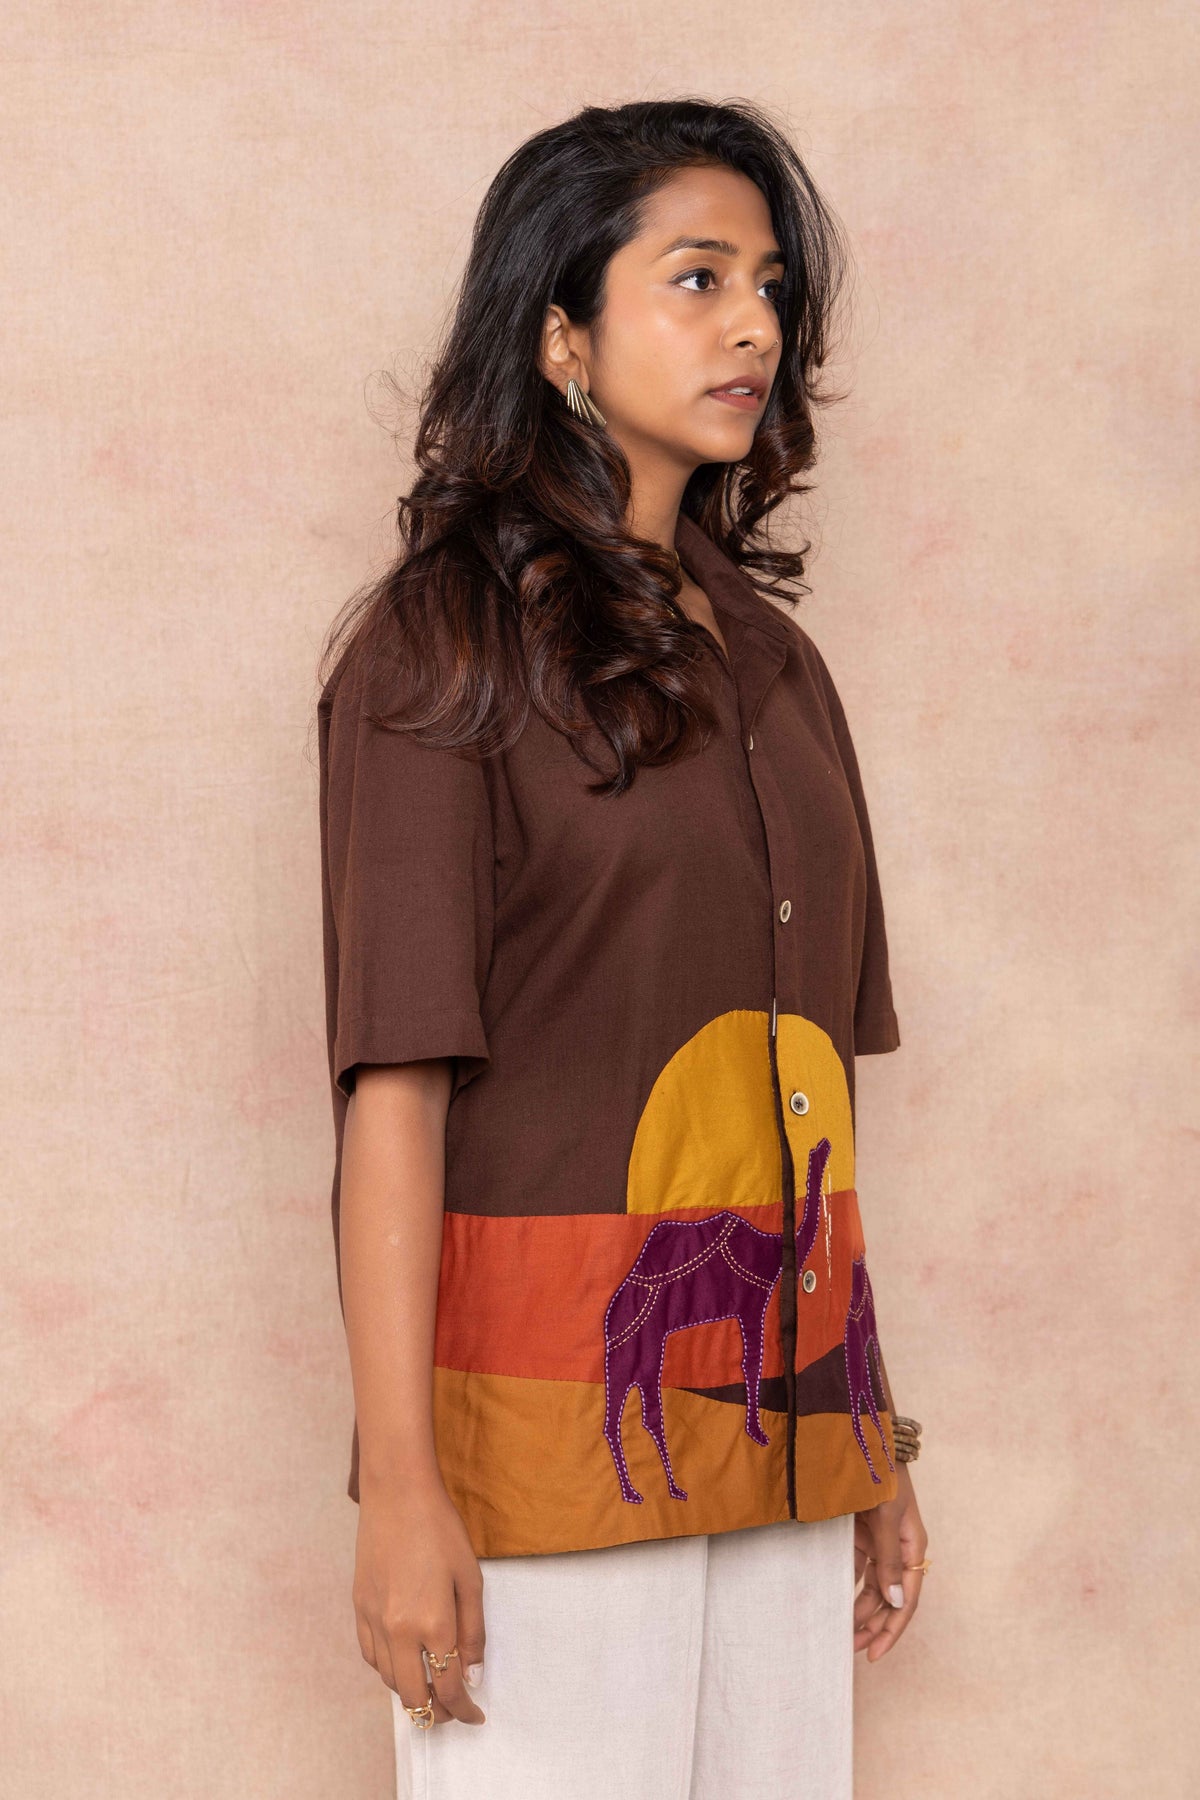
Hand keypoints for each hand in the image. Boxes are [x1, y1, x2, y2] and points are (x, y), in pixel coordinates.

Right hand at [352, 1471, 487, 1725]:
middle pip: (414, 1696)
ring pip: (389, 1680)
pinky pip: (371, 1656)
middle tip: (455, 1709)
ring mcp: (373, 1620)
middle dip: (437, 1712)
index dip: (465, 1710)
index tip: (476, 1715)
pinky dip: (388, 1669)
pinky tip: (404, 1661)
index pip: (449, 1687)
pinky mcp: (358, 1608)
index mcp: (433, 1624)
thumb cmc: (440, 1530)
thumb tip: (472, 1674)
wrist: (397, 1494)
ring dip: (412, 1692)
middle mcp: (399, 1631)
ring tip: (432, 1686)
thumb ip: (473, 1632)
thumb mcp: (470, 1578)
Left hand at [853, 1462, 926, 1661]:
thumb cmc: (880, 1473)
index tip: (874, 1653)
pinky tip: (836, 1604)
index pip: (906, 1598)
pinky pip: (857, 1570)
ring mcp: (879, 1541)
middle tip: (852, 1650)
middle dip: (874, 1626)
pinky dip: (848, 1588)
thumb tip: (896, 1601)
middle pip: (890, 1598)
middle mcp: (898, 1548)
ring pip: (873, 1588)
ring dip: (861, 1611)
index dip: (892, 1628)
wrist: (861, 1438)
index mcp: (912, 1545)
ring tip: (843, 1634)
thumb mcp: (886, 1515)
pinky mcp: (860, 1534)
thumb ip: (888, 1558)